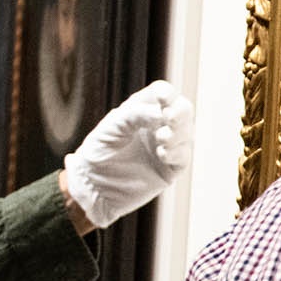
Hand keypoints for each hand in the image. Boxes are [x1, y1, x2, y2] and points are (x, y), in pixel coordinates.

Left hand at [62, 80, 193, 231]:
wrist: (94, 186)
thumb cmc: (98, 153)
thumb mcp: (111, 128)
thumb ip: (134, 115)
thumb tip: (161, 113)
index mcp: (142, 110)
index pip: (163, 93)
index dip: (166, 93)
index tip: (162, 99)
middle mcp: (157, 126)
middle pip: (182, 110)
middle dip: (180, 112)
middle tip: (169, 118)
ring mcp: (165, 146)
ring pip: (186, 132)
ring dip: (177, 133)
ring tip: (161, 139)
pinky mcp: (169, 168)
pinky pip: (183, 156)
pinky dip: (176, 152)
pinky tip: (162, 154)